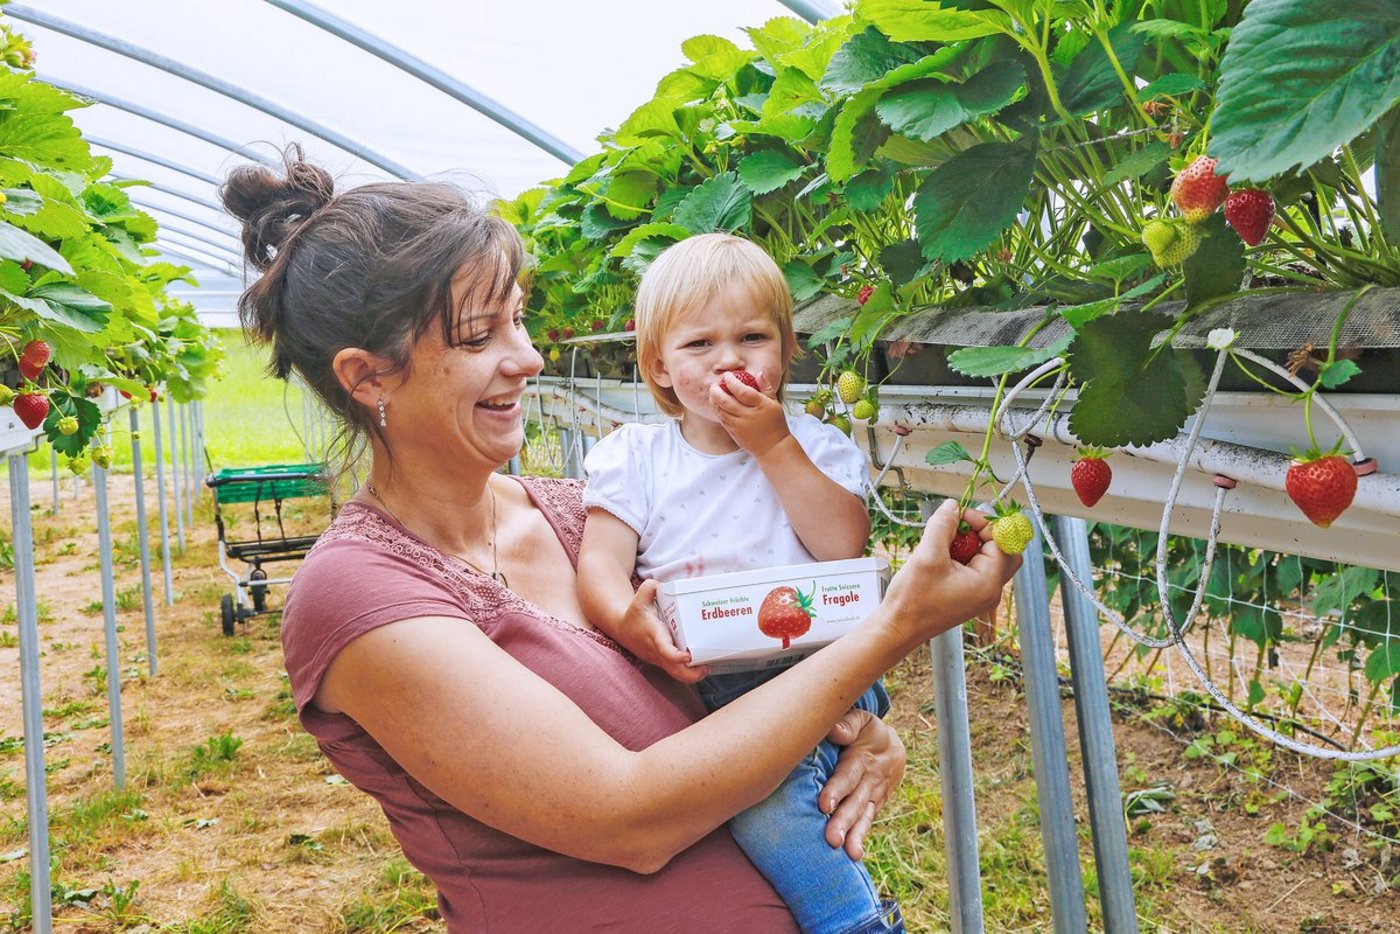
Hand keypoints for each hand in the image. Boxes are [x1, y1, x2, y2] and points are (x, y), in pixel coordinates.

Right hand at [612, 580, 709, 683]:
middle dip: (691, 674)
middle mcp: (657, 651)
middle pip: (674, 670)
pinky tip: (702, 664)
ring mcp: (660, 659)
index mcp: (653, 636)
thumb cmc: (634, 614)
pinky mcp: (663, 662)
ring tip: (707, 666)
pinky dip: (689, 672)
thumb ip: (650, 588)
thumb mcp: (639, 598)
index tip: (687, 656)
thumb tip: (662, 585)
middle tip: (706, 666)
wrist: (622, 629)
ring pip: (676, 674)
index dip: (676, 656)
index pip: (664, 650)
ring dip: (692, 675)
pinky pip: (676, 671)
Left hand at [709, 370, 789, 457]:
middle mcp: (748, 415)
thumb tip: (759, 373)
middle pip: (726, 401)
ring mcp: (739, 425)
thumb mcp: (775, 403)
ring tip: (713, 391)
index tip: (727, 376)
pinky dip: (716, 409)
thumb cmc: (775, 424)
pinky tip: (716, 403)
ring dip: (714, 399)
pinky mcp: (733, 432)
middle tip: (714, 384)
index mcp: (760, 406)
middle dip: (716, 390)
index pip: (742, 391)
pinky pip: (721, 418)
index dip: (731, 382)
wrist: (772, 447)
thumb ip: (766, 387)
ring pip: (721, 410)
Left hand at [820, 708, 905, 859]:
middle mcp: (870, 780)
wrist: (892, 745)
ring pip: (864, 816)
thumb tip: (835, 731)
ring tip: (850, 853)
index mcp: (862, 758)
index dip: (837, 789)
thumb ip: (848, 724)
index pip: (848, 775)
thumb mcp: (860, 720)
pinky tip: (853, 855)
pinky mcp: (874, 805)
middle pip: (856, 802)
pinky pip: (868, 821)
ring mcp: (874, 795)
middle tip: (832, 839)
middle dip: (844, 821)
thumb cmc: (866, 731)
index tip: (824, 804)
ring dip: (856, 835)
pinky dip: (862, 837)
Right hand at [879, 500, 1021, 650]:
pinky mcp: (969, 594)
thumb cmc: (912, 600)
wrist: (898, 628)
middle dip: (984, 532)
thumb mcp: (926, 556)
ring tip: (948, 540)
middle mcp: (990, 590)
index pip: (1001, 540)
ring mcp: (981, 594)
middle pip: (1004, 550)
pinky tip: (944, 553)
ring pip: (991, 557)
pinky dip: (966, 554)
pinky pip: (978, 567)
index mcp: (988, 582)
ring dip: (974, 542)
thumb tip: (952, 506)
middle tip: (960, 526)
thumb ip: (942, 526)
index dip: (982, 522)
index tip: (958, 515)